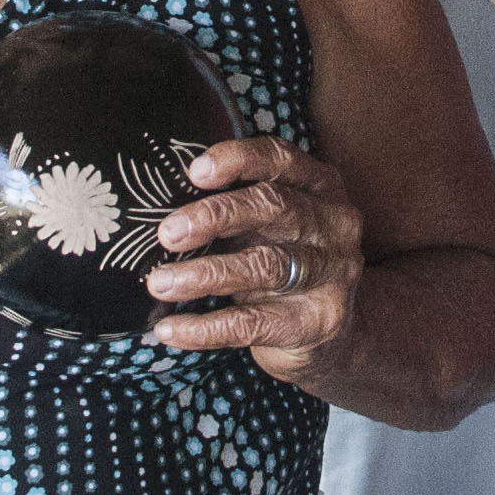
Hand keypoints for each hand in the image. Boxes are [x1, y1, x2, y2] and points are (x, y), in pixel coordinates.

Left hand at [145, 136, 366, 386]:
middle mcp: (334, 223)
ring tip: (160, 283)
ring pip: (264, 266)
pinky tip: (170, 329)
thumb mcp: (267, 227)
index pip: (281, 159)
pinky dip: (205, 327)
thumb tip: (161, 209)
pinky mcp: (318, 321)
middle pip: (274, 207)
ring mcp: (332, 273)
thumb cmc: (281, 263)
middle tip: (167, 234)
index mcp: (319, 186)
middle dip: (215, 216)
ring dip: (204, 275)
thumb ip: (233, 209)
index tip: (194, 172)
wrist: (325, 335)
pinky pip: (254, 323)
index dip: (239, 160)